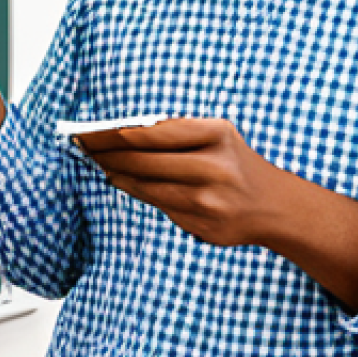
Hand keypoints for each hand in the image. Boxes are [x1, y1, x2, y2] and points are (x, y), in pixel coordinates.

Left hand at [76, 117, 357, 309]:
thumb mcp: (217, 135)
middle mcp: (214, 167)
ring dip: (116, 174)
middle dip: (106, 153)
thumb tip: (120, 133)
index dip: (114, 134)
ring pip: (145, 186)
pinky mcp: (201, 225)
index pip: (152, 132)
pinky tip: (122, 182)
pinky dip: (136, 192)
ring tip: (99, 164)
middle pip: (143, 160)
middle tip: (82, 146)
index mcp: (217, 135)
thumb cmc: (235, 162)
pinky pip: (157, 205)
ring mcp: (208, 200)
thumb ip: (176, 132)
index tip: (88, 132)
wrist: (275, 207)